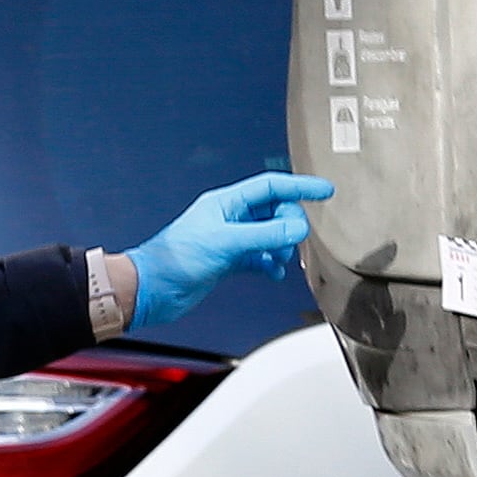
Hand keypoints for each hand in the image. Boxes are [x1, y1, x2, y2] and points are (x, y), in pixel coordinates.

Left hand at [124, 171, 335, 330]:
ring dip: (280, 247)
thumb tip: (297, 228)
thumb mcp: (225, 242)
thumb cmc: (175, 259)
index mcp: (226, 203)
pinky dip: (270, 264)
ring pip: (269, 235)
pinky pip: (260, 257)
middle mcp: (230, 218)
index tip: (324, 191)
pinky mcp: (229, 260)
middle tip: (288, 240)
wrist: (152, 289)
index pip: (271, 186)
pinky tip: (271, 273)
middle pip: (274, 211)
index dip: (299, 187)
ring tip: (277, 260)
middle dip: (287, 224)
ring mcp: (231, 239)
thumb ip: (264, 235)